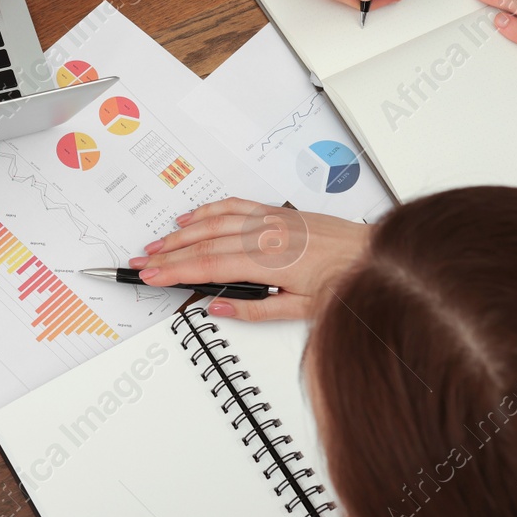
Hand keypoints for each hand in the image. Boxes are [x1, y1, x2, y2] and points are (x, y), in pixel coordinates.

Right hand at [130, 198, 372, 320]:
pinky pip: (233, 207)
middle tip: (141, 264)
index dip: (174, 273)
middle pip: (203, 245)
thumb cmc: (345, 282)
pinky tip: (191, 218)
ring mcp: (269, 220)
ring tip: (156, 245)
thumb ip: (255, 309)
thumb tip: (218, 308)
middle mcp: (265, 235)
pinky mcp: (276, 212)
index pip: (209, 267)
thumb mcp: (302, 310)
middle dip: (167, 255)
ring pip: (212, 223)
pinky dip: (207, 211)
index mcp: (269, 262)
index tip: (151, 278)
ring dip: (180, 235)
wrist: (374, 255)